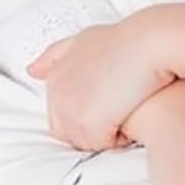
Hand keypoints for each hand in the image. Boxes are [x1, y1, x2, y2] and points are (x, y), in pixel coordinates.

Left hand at [27, 15, 175, 149]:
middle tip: (121, 109)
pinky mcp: (89, 122)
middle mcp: (58, 93)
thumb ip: (56, 55)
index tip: (111, 102)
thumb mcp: (84, 40)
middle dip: (92, 126)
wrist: (152, 43)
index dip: (89, 112)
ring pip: (84, 140)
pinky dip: (118, 139)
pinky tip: (134, 119)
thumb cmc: (126, 40)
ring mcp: (71, 108)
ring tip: (128, 112)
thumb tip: (31, 70)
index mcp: (55, 76)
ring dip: (106, 134)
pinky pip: (101, 144)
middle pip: (68, 131)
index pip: (60, 114)